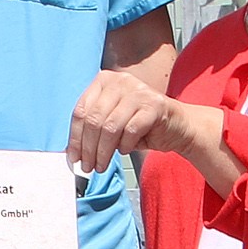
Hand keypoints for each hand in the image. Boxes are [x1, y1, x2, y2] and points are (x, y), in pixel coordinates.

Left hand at [68, 67, 197, 177]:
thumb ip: (92, 131)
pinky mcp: (154, 105)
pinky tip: (126, 150)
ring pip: (110, 127)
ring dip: (104, 152)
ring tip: (102, 166)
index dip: (74, 138)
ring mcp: (138, 91)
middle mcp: (120, 81)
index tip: (73, 159)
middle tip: (88, 167)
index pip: (81, 111)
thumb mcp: (110, 124)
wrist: (176, 127)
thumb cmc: (140, 126)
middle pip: (94, 120)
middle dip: (88, 148)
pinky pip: (131, 130)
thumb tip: (71, 153)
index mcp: (104, 81)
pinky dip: (125, 146)